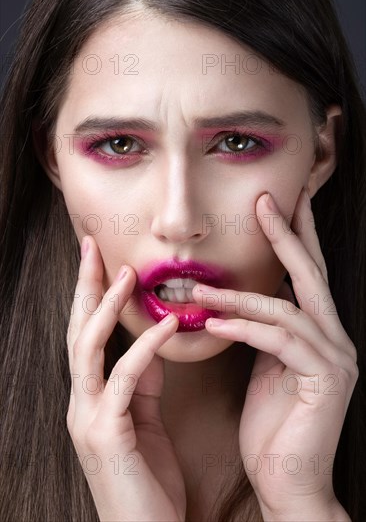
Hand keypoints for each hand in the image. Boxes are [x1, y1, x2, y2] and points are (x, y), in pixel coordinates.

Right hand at [66, 235, 185, 520]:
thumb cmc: (148, 478)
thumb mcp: (146, 420)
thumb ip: (143, 381)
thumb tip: (151, 343)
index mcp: (92, 397)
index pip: (87, 334)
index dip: (92, 295)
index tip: (101, 260)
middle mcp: (81, 402)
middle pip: (77, 330)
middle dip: (84, 287)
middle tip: (92, 247)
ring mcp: (88, 418)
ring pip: (87, 348)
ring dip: (104, 307)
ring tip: (123, 274)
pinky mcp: (107, 435)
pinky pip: (125, 379)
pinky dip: (143, 348)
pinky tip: (166, 325)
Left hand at [191, 188, 357, 519]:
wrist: (288, 478)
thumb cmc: (273, 423)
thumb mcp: (266, 367)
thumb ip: (265, 332)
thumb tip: (249, 300)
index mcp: (319, 333)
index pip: (305, 275)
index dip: (293, 236)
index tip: (276, 204)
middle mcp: (334, 339)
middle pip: (310, 274)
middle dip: (287, 234)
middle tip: (265, 201)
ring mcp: (335, 358)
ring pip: (284, 308)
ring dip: (238, 296)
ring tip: (199, 289)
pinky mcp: (325, 380)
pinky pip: (278, 342)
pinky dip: (244, 328)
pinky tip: (214, 321)